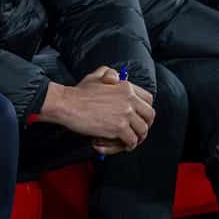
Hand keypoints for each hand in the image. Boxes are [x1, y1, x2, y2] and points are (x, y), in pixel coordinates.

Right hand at [38, 66, 155, 152]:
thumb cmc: (79, 92)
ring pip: (143, 130)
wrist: (68, 104)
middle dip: (146, 124)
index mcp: (126, 87)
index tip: (141, 116)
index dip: (146, 110)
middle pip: (150, 115)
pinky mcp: (119, 127)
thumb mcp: (96, 76)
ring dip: (137, 137)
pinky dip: (128, 145)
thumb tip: (114, 77)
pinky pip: (132, 140)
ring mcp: (125, 114)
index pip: (148, 99)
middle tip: (138, 131)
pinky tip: (121, 145)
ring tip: (129, 141)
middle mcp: (129, 99)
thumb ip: (109, 73)